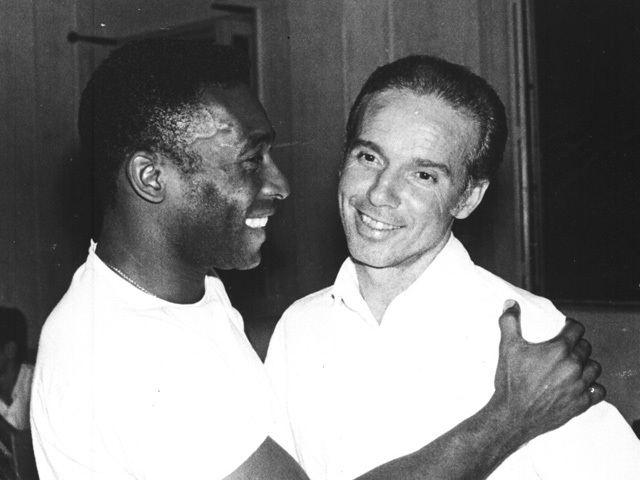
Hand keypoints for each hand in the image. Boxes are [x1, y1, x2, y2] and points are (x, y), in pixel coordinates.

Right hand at [488, 299, 604, 442]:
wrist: (513, 415)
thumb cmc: (511, 381)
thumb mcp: (507, 347)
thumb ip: (510, 322)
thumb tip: (510, 304)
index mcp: (558, 349)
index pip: (577, 329)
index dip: (571, 326)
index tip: (566, 327)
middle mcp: (573, 366)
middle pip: (586, 347)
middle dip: (577, 344)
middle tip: (565, 348)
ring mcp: (579, 385)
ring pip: (595, 368)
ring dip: (586, 364)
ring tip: (575, 365)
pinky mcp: (581, 403)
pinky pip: (598, 390)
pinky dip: (593, 386)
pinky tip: (583, 384)